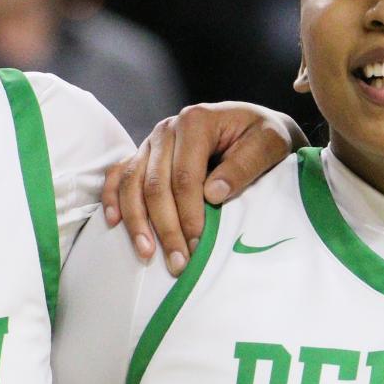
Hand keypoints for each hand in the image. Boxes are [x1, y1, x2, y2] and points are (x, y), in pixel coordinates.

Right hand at [103, 104, 305, 274]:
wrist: (258, 126)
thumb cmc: (266, 137)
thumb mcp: (270, 144)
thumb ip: (244, 165)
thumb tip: (212, 194)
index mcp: (196, 121)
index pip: (185, 176)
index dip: (189, 214)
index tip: (198, 244)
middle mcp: (167, 129)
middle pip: (156, 184)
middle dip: (165, 227)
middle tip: (178, 262)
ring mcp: (152, 142)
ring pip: (132, 184)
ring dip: (137, 222)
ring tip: (147, 254)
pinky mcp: (144, 154)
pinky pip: (119, 176)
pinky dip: (113, 199)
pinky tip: (115, 223)